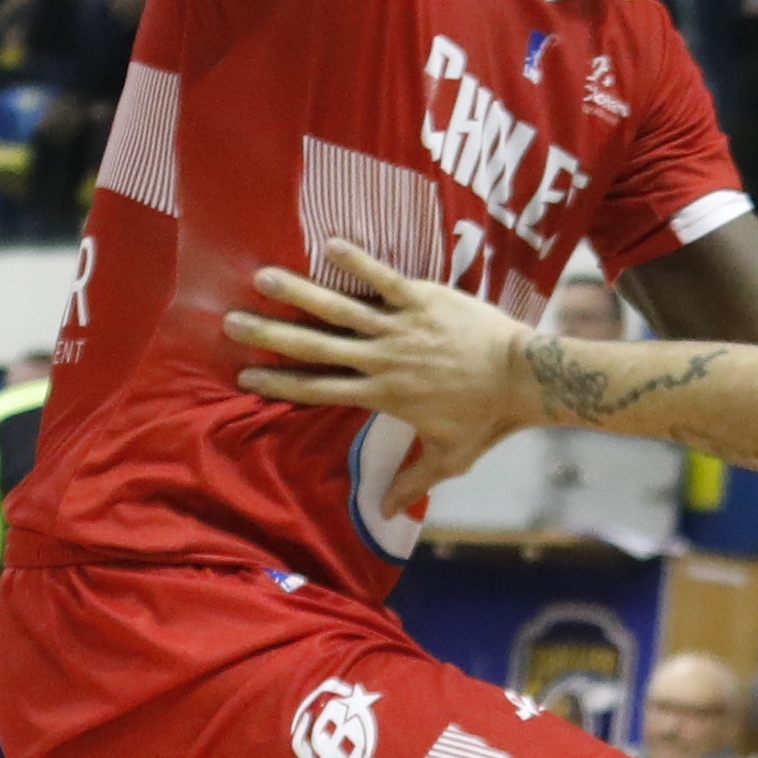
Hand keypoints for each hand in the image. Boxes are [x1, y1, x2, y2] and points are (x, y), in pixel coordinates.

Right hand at [229, 243, 544, 510]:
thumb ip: (411, 482)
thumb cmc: (487, 419)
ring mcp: (401, 327)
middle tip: (232, 322)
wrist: (525, 379)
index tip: (245, 376)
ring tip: (264, 277)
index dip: (279, 384)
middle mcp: (382, 359)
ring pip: (341, 308)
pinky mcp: (423, 299)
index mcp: (382, 395)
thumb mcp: (448, 458)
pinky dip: (358, 261)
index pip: (318, 390)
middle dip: (271, 334)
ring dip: (300, 292)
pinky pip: (384, 278)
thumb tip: (383, 514)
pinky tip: (329, 243)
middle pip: (316, 347)